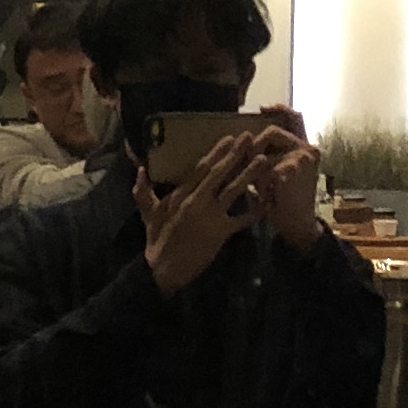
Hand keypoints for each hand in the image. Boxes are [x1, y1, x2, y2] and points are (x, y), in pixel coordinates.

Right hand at [131, 128, 266, 296]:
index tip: (229, 138)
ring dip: (248, 174)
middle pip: (219, 173)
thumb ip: (143, 190)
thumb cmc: (157, 239)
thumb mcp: (147, 212)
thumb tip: (140, 168)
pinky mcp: (220, 232)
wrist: (163, 269)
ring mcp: (210, 216)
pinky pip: (242, 219)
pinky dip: (255, 211)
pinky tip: (267, 201)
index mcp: (180, 194)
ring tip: (262, 159)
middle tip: (249, 137)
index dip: (216, 152)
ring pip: (233, 191)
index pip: (200, 168)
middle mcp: (196, 200)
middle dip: (235, 154)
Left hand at [244, 107, 326, 247]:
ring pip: (265, 153)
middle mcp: (307, 149)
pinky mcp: (291, 171)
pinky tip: (266, 195)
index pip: (295, 117)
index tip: (262, 108)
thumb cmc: (285, 198)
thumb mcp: (278, 171)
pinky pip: (264, 169)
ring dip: (256, 170)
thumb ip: (269, 154)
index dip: (280, 109)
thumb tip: (244, 140)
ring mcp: (302, 159)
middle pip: (272, 132)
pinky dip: (260, 182)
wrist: (298, 224)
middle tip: (248, 163)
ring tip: (259, 186)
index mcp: (305, 146)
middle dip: (255, 146)